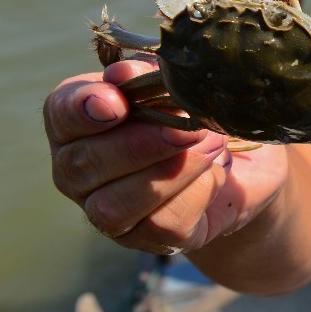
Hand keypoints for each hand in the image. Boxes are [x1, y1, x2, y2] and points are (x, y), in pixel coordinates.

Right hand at [44, 59, 286, 253]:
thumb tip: (124, 73)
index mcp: (80, 120)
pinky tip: (217, 172)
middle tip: (188, 127)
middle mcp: (79, 170)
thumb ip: (151, 77)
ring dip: (169, 172)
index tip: (116, 103)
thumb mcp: (183, 86)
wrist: (249, 163)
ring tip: (212, 144)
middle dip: (139, 144)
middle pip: (83, 164)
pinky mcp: (148, 238)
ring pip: (113, 205)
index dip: (83, 108)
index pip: (61, 113)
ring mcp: (107, 211)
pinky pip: (160, 224)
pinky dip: (194, 193)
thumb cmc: (202, 114)